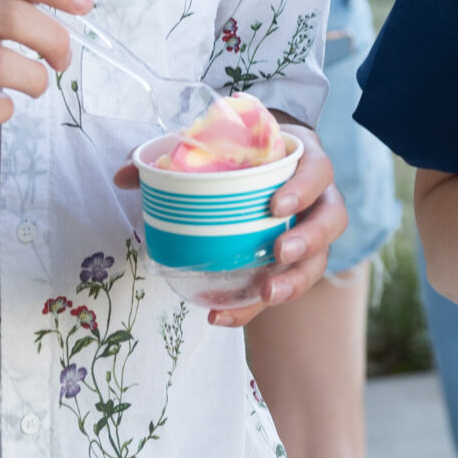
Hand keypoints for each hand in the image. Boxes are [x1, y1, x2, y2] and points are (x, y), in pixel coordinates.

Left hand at [111, 119, 346, 328]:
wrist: (260, 163)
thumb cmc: (241, 150)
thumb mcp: (213, 141)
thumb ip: (170, 152)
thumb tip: (124, 175)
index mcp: (304, 160)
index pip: (319, 170)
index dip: (305, 188)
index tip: (276, 205)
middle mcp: (318, 197)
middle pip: (332, 220)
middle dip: (310, 240)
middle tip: (280, 253)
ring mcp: (311, 232)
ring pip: (319, 261)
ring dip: (295, 282)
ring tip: (266, 295)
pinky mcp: (292, 264)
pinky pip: (282, 287)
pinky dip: (253, 307)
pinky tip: (223, 316)